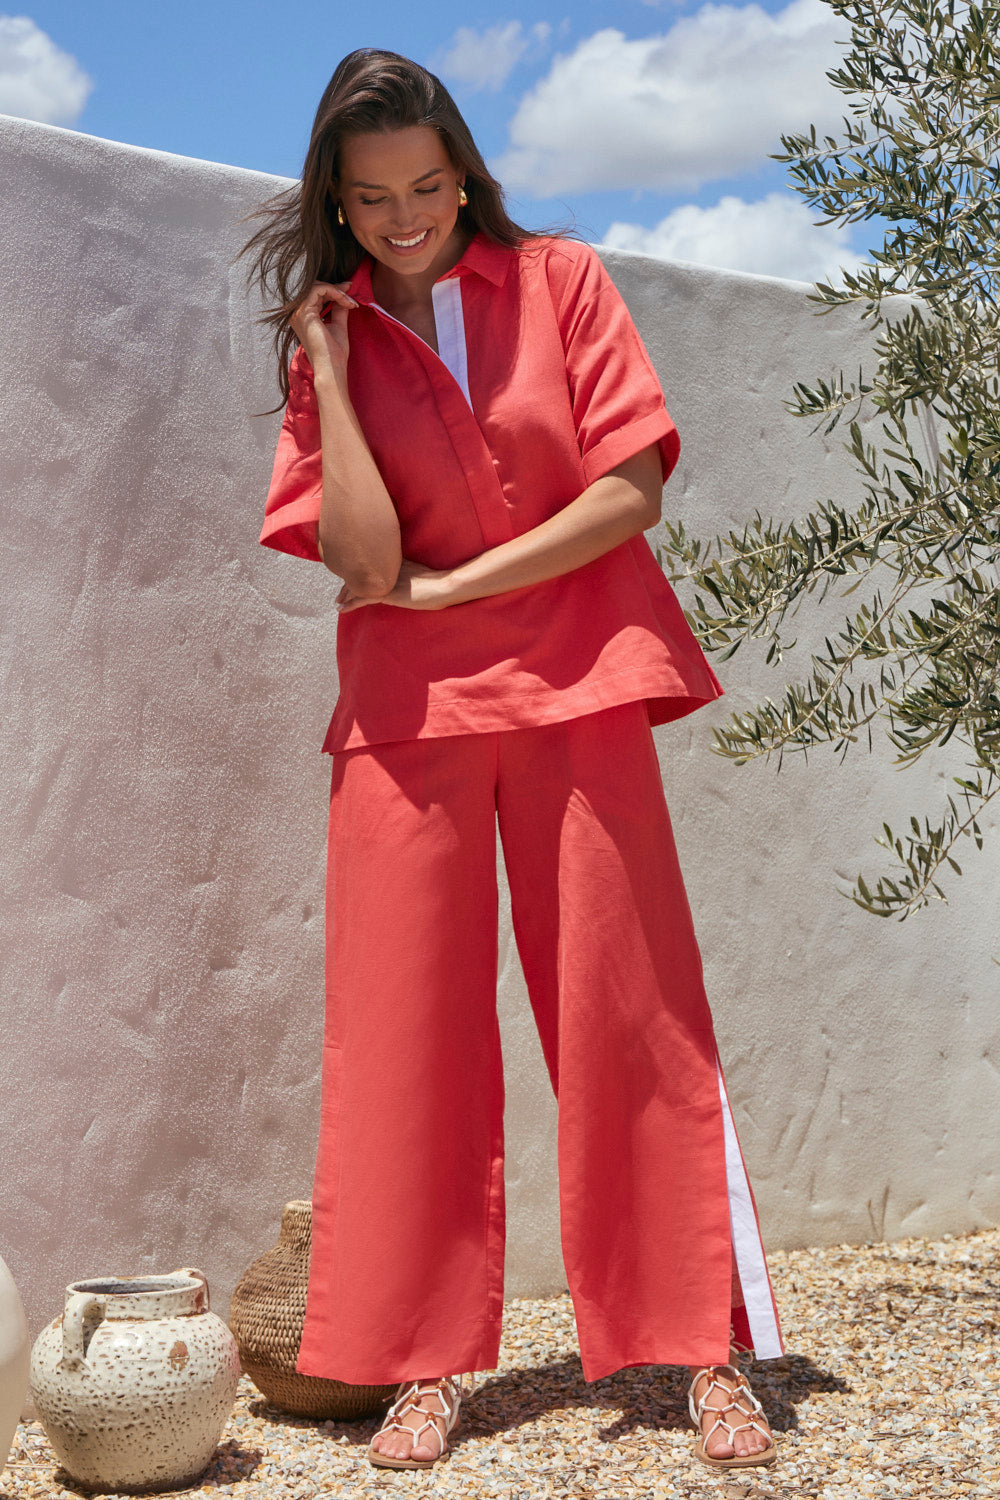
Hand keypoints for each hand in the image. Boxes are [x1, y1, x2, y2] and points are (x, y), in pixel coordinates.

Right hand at [289, 280, 357, 378]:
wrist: (331, 369)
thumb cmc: (334, 354)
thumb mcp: (338, 325)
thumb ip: (338, 309)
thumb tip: (343, 295)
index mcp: (304, 317)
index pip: (316, 295)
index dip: (334, 290)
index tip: (350, 292)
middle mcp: (297, 314)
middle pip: (314, 288)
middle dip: (335, 288)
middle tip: (351, 290)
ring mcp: (298, 312)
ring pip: (316, 286)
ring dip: (336, 291)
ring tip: (350, 301)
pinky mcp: (304, 312)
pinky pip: (318, 290)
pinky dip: (334, 292)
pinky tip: (346, 302)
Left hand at [335, 558, 457, 611]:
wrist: (442, 586)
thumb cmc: (435, 582)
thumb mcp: (417, 573)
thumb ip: (406, 574)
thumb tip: (402, 582)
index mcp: (392, 562)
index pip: (368, 566)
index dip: (356, 574)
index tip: (349, 580)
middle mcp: (385, 568)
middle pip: (359, 574)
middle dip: (348, 585)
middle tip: (339, 595)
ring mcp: (384, 580)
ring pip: (358, 586)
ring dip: (345, 595)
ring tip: (338, 603)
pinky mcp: (386, 592)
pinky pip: (362, 598)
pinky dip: (350, 604)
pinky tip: (341, 609)